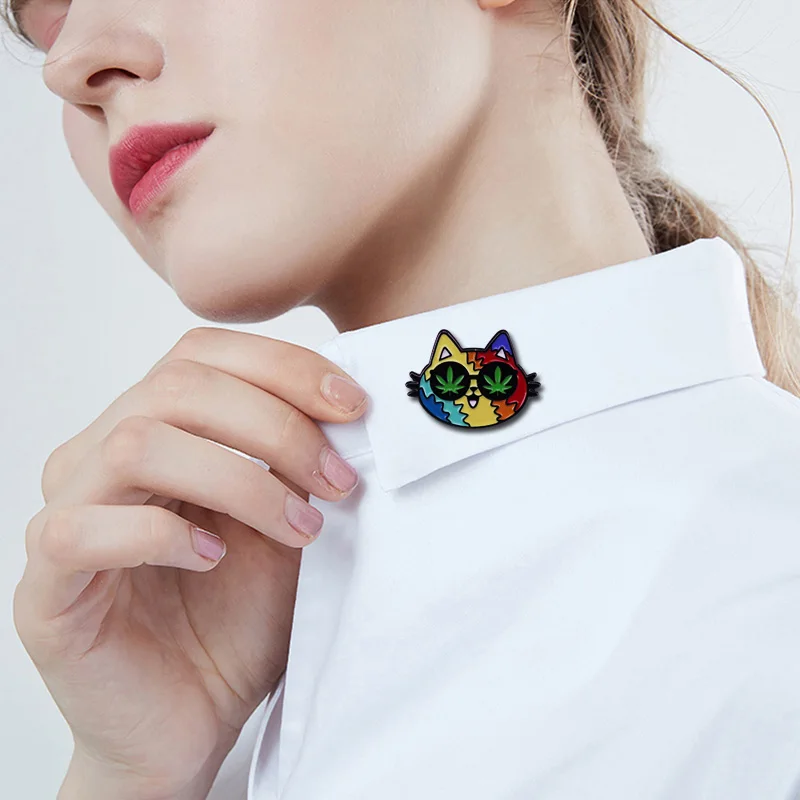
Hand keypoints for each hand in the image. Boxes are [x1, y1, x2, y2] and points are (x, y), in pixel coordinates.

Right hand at [13, 327, 367, 798]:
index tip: (352, 406)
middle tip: (339, 479)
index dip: (281, 366)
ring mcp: (65, 516)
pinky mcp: (44, 589)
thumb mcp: (286, 523)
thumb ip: (298, 463)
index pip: (202, 354)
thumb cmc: (239, 620)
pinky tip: (213, 559)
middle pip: (176, 387)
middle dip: (276, 425)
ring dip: (238, 481)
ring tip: (299, 527)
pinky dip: (161, 535)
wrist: (194, 720)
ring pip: (136, 444)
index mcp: (155, 431)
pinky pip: (82, 530)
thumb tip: (344, 406)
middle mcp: (99, 458)